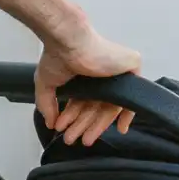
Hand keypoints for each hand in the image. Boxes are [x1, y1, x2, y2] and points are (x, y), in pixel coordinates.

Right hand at [35, 24, 141, 146]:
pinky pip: (131, 95)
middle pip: (96, 107)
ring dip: (98, 124)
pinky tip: (120, 129)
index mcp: (84, 76)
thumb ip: (47, 104)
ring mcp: (116, 72)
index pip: (83, 102)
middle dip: (84, 125)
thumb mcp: (46, 84)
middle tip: (74, 139)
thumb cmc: (57, 55)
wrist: (69, 40)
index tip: (65, 131)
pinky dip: (127, 113)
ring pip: (110, 105)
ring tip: (84, 139)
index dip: (74, 119)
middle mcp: (101, 75)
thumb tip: (50, 124)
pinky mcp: (130, 67)